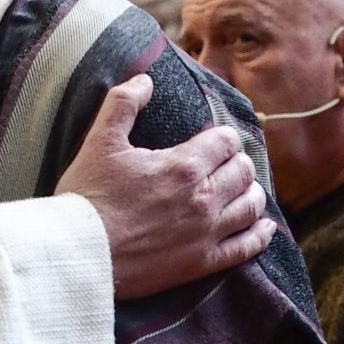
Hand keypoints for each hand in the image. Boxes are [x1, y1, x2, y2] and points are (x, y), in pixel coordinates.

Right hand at [57, 75, 274, 299]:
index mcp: (184, 166)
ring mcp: (206, 233)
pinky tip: (262, 228)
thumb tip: (145, 80)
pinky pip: (245, 248)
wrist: (81, 253)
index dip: (223, 136)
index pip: (227, 141)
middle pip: (244, 171)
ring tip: (243, 189)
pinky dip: (259, 235)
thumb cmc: (88, 196)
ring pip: (250, 206)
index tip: (215, 140)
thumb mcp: (100, 141)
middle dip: (237, 162)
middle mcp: (204, 198)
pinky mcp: (202, 263)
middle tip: (224, 163)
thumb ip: (123, 103)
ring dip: (251, 193)